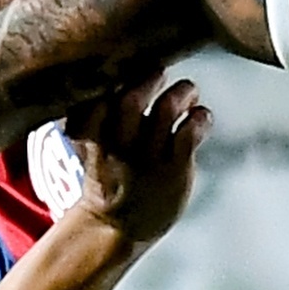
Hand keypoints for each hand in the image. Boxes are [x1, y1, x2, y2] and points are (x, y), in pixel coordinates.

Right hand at [62, 75, 206, 249]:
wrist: (118, 226)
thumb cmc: (108, 172)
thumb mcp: (91, 139)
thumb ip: (101, 109)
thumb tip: (122, 65)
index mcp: (88, 134)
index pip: (94, 96)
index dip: (110, 75)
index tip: (123, 64)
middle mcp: (117, 145)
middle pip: (129, 101)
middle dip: (148, 79)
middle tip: (159, 71)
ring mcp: (147, 158)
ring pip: (166, 111)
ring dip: (181, 93)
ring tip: (188, 91)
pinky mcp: (174, 171)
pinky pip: (189, 135)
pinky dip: (200, 118)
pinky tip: (200, 116)